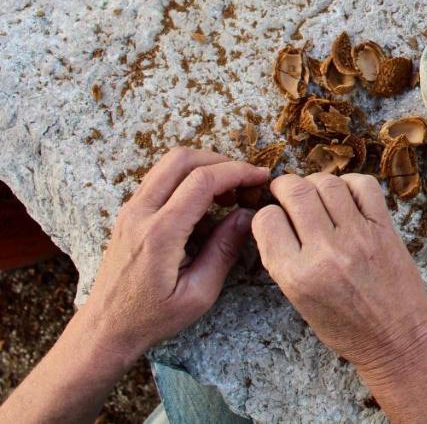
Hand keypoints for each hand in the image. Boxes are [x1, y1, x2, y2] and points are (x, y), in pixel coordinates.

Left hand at [78, 148, 268, 365]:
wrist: (104, 329)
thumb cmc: (151, 318)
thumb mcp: (198, 293)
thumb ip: (224, 251)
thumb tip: (248, 216)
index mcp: (160, 233)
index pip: (202, 180)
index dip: (237, 171)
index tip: (260, 177)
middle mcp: (140, 213)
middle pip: (181, 159)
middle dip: (220, 161)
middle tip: (243, 182)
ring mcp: (130, 211)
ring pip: (168, 165)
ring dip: (202, 168)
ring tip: (226, 194)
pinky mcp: (128, 215)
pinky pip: (159, 180)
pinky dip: (186, 180)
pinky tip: (203, 207)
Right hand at [253, 173, 426, 421]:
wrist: (396, 339)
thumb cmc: (346, 328)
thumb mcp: (299, 302)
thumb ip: (284, 260)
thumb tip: (276, 220)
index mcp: (297, 275)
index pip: (266, 221)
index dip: (266, 214)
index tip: (273, 216)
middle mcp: (326, 251)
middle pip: (296, 192)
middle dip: (285, 186)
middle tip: (287, 191)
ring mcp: (358, 236)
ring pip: (328, 183)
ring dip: (316, 181)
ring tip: (316, 193)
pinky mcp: (385, 228)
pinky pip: (365, 185)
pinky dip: (350, 183)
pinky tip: (346, 195)